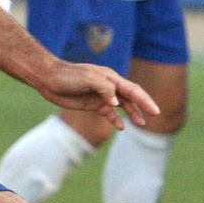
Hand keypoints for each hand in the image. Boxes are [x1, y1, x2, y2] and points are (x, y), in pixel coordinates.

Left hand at [34, 62, 158, 129]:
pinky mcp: (92, 104)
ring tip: (141, 124)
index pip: (132, 89)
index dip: (144, 100)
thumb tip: (117, 103)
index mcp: (110, 78)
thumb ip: (104, 88)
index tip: (154, 111)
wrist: (48, 79)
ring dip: (132, 113)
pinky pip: (108, 113)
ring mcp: (101, 95)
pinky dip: (116, 119)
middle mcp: (109, 86)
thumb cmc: (68, 75)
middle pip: (130, 97)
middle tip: (154, 115)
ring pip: (122, 105)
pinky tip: (121, 127)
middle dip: (143, 105)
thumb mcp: (88, 78)